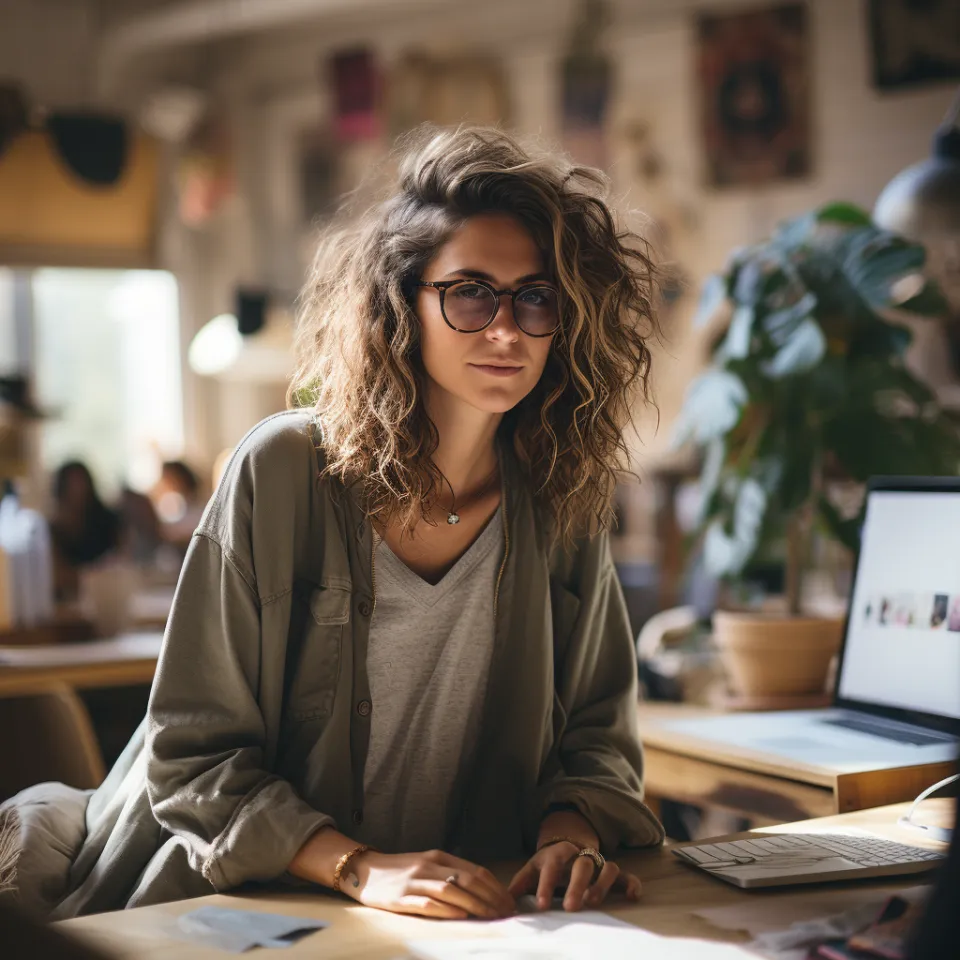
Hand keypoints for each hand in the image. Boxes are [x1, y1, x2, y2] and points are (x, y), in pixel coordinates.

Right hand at [345, 849, 515, 919]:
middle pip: (468, 880)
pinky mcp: (400, 898)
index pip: (476, 871)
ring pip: (451, 890)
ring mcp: (415, 881)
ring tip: (491, 917)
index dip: (496, 887)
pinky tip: (460, 915)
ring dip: (475, 904)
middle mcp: (430, 866)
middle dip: (491, 898)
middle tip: (506, 913)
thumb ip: (450, 873)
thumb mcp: (428, 865)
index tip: (510, 902)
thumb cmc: (400, 870)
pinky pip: (426, 903)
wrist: (364, 869)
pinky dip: (445, 909)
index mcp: (439, 857)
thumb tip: (481, 889)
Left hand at [508, 842, 641, 911]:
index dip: (545, 886)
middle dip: (576, 885)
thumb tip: (504, 903)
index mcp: (558, 853)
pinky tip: (633, 896)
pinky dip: (631, 883)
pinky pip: (625, 875)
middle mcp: (580, 855)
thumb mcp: (531, 869)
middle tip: (569, 906)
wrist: (567, 846)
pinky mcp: (611, 872)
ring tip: (593, 902)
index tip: (540, 905)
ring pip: (606, 867)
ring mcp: (598, 863)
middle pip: (581, 865)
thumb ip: (519, 885)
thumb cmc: (547, 864)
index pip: (552, 866)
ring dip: (602, 883)